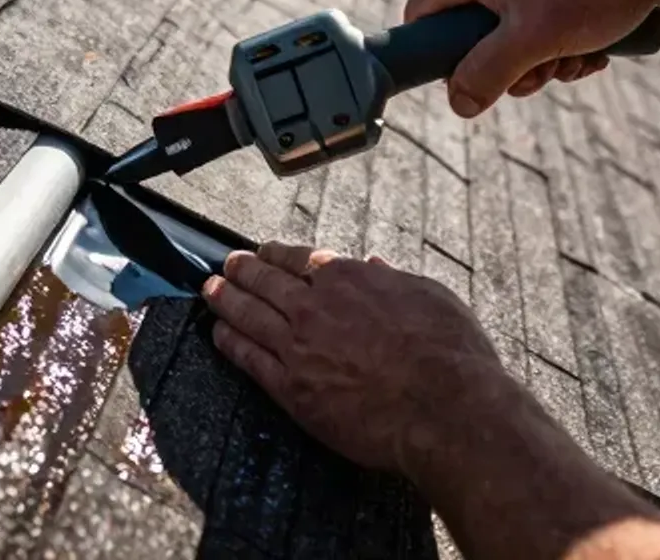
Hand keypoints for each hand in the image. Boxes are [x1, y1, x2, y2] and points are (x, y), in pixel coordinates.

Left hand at [201, 243, 516, 476]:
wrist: (444, 408)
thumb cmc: (449, 352)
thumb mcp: (429, 295)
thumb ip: (393, 279)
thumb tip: (374, 264)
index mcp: (348, 278)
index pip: (298, 258)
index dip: (274, 253)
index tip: (263, 251)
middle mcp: (315, 306)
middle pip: (265, 281)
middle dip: (241, 270)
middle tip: (226, 264)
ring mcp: (298, 346)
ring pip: (249, 315)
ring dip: (225, 299)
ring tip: (210, 290)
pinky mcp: (291, 387)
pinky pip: (249, 359)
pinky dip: (229, 342)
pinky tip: (218, 334)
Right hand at [405, 0, 659, 117]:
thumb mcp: (535, 41)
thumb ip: (488, 74)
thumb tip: (458, 104)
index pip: (423, 15)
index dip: (436, 55)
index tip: (471, 78)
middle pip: (471, 29)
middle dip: (508, 64)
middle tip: (542, 74)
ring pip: (510, 25)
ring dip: (540, 56)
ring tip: (577, 58)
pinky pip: (537, 11)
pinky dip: (559, 37)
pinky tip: (590, 47)